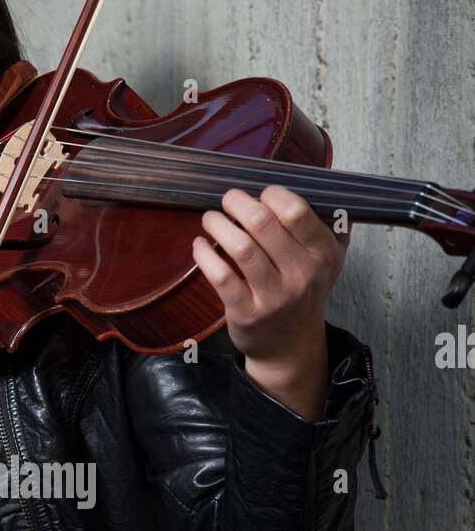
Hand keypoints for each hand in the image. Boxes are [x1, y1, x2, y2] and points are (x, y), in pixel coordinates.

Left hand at [191, 185, 352, 417]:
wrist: (290, 344)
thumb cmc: (303, 291)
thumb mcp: (328, 260)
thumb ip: (329, 224)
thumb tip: (318, 186)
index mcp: (323, 254)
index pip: (296, 211)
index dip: (271, 194)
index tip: (259, 195)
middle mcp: (302, 274)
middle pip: (263, 223)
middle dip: (237, 203)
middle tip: (228, 200)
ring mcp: (273, 296)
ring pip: (240, 247)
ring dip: (218, 225)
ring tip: (211, 219)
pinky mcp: (246, 312)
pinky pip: (221, 275)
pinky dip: (205, 254)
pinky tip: (201, 244)